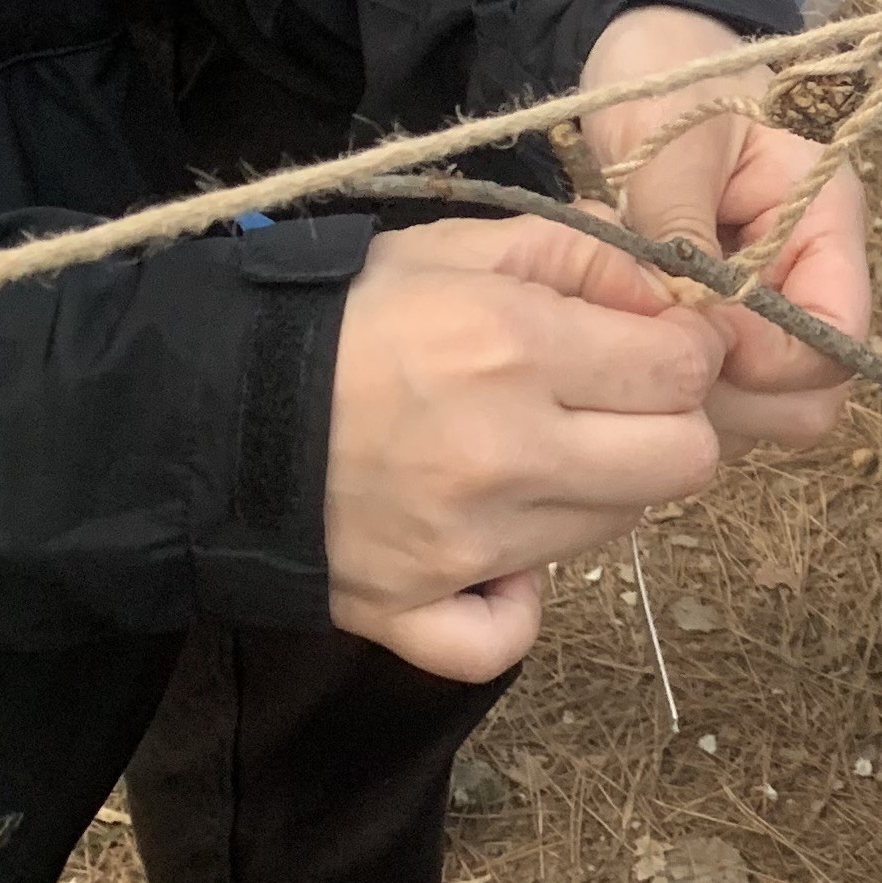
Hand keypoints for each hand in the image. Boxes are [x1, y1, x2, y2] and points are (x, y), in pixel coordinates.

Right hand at [326, 217, 725, 678]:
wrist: (197, 406)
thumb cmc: (335, 316)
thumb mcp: (455, 246)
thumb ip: (578, 256)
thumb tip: (669, 297)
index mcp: (516, 346)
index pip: (683, 370)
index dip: (684, 352)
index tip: (651, 345)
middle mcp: (506, 451)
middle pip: (682, 463)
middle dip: (666, 425)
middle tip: (608, 406)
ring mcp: (464, 544)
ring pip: (613, 532)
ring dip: (595, 493)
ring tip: (527, 456)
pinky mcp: (413, 609)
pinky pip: (507, 635)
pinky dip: (512, 604)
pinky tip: (496, 560)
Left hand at [579, 4, 874, 452]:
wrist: (642, 58)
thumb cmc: (668, 82)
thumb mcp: (670, 141)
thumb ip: (678, 226)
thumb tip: (683, 318)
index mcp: (826, 222)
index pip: (837, 338)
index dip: (770, 360)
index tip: (694, 340)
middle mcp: (809, 282)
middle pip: (807, 397)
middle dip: (731, 396)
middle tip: (648, 357)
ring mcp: (765, 313)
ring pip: (758, 411)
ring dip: (692, 397)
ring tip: (625, 340)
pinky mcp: (720, 331)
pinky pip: (711, 395)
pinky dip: (666, 389)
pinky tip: (618, 343)